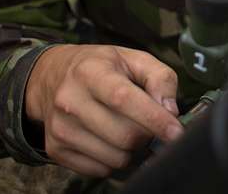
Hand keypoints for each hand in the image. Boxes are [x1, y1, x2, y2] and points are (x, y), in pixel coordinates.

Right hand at [25, 44, 183, 176]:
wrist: (52, 77)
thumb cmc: (101, 67)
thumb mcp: (133, 58)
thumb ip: (160, 78)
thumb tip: (170, 111)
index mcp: (91, 72)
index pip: (124, 99)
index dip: (153, 118)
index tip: (176, 131)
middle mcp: (70, 100)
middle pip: (124, 136)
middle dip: (147, 135)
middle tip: (149, 124)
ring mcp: (60, 128)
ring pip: (115, 158)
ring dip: (133, 150)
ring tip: (129, 128)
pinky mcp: (56, 150)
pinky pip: (100, 170)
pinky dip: (115, 160)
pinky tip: (111, 140)